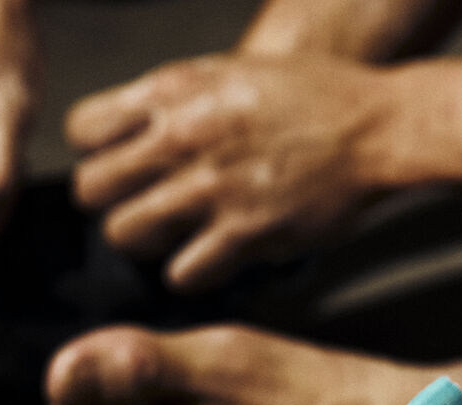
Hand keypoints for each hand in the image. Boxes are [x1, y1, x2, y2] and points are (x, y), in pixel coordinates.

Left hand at [68, 52, 389, 289]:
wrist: (378, 127)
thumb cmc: (309, 99)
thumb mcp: (230, 74)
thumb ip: (174, 104)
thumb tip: (128, 137)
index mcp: (176, 91)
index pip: (83, 130)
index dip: (95, 154)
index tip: (119, 167)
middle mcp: (184, 136)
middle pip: (92, 190)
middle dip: (110, 206)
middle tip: (142, 211)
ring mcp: (212, 187)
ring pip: (125, 235)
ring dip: (146, 243)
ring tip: (176, 237)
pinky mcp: (242, 234)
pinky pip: (180, 273)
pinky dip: (190, 274)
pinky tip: (211, 260)